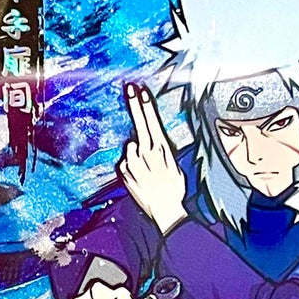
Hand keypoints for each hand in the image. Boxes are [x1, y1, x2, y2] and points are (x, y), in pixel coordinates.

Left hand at [119, 83, 188, 235]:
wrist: (165, 209)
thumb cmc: (173, 188)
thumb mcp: (174, 165)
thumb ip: (160, 150)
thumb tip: (149, 141)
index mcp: (161, 148)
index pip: (152, 121)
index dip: (146, 105)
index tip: (141, 91)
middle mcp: (146, 152)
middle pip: (139, 123)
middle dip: (134, 104)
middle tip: (129, 88)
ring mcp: (133, 161)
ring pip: (131, 145)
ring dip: (136, 151)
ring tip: (146, 168)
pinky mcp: (124, 171)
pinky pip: (125, 161)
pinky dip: (130, 165)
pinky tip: (139, 175)